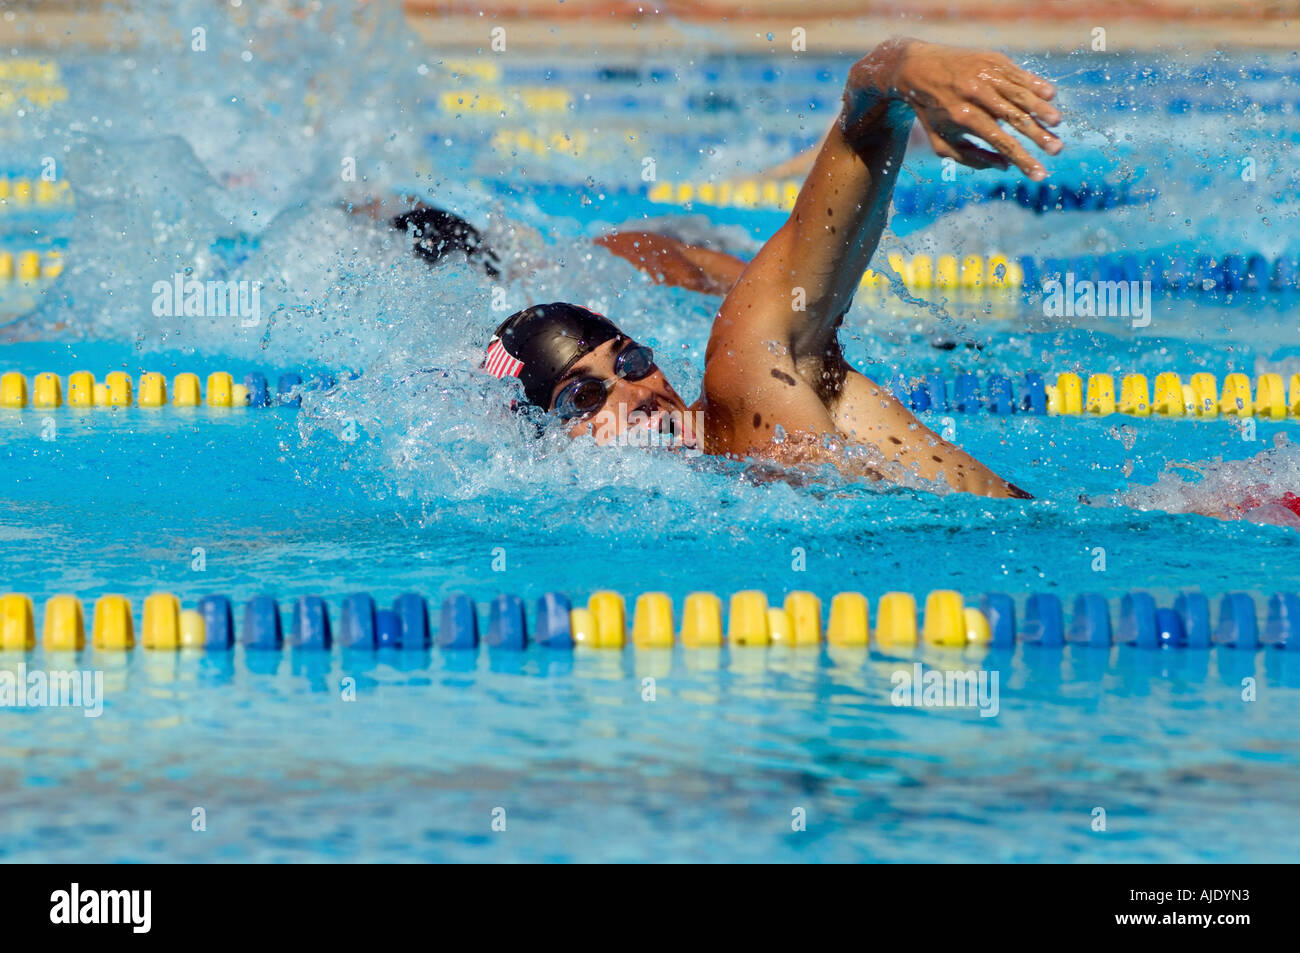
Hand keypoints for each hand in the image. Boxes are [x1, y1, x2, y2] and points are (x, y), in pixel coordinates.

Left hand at [857, 39, 1061, 180]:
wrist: (918, 68)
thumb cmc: (932, 113)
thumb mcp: (942, 142)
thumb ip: (972, 157)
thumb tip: (1005, 165)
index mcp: (964, 117)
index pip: (1000, 142)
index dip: (1023, 160)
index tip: (1040, 175)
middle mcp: (976, 94)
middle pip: (1015, 118)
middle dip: (1039, 135)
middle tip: (1057, 150)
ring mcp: (986, 74)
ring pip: (1020, 93)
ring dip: (1041, 109)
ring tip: (1057, 123)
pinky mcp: (993, 59)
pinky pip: (1019, 74)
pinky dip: (1035, 85)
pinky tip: (1050, 96)